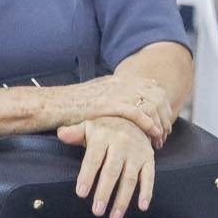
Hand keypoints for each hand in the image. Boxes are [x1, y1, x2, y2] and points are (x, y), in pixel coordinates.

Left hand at [57, 116, 155, 217]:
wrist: (133, 119)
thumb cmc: (104, 128)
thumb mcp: (88, 126)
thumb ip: (74, 133)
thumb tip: (61, 134)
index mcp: (103, 136)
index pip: (93, 159)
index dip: (87, 176)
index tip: (81, 194)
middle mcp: (121, 144)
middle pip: (112, 172)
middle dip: (104, 193)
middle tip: (97, 211)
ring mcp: (137, 153)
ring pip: (130, 178)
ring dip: (123, 199)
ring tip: (114, 217)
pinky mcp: (149, 159)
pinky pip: (149, 177)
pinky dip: (147, 192)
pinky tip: (142, 207)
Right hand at [58, 74, 175, 146]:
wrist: (52, 104)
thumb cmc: (70, 104)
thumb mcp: (95, 95)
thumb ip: (112, 96)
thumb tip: (126, 103)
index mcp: (117, 79)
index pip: (152, 86)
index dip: (162, 104)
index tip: (164, 120)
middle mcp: (119, 83)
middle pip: (156, 95)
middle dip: (165, 114)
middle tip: (165, 132)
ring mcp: (114, 92)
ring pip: (150, 104)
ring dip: (159, 122)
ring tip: (160, 137)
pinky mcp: (108, 104)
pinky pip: (137, 113)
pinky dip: (148, 124)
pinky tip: (153, 134)